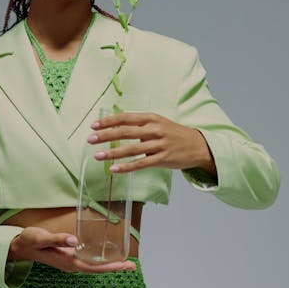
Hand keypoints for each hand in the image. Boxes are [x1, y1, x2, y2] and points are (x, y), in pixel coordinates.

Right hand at [7, 227, 135, 272]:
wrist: (20, 246)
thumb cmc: (30, 241)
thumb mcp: (42, 238)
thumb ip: (58, 238)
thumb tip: (75, 240)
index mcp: (68, 261)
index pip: (94, 267)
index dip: (110, 267)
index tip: (125, 265)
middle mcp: (71, 264)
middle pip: (97, 269)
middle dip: (115, 267)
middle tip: (132, 265)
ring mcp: (70, 262)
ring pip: (94, 266)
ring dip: (109, 265)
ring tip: (124, 262)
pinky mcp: (69, 257)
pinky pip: (88, 262)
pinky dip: (100, 260)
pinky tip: (105, 256)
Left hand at [88, 111, 217, 176]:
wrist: (198, 145)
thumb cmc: (173, 133)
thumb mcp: (158, 123)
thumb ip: (139, 125)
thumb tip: (117, 127)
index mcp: (151, 118)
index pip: (125, 118)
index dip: (108, 121)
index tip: (94, 125)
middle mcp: (154, 129)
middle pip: (125, 132)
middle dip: (106, 135)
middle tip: (90, 139)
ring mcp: (159, 144)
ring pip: (131, 149)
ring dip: (112, 153)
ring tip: (97, 156)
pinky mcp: (163, 159)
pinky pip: (141, 164)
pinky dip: (126, 167)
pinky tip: (114, 169)